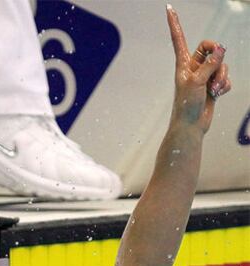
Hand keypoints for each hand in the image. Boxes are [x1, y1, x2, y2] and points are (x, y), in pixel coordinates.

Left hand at [167, 4, 230, 132]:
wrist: (191, 126)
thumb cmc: (186, 105)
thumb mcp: (197, 81)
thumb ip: (210, 64)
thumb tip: (222, 49)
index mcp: (183, 64)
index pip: (178, 38)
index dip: (175, 24)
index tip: (168, 8)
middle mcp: (194, 67)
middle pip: (211, 49)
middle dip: (218, 58)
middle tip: (216, 67)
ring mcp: (205, 77)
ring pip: (222, 65)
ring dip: (221, 77)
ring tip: (214, 89)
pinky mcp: (213, 86)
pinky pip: (226, 79)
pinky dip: (224, 86)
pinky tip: (217, 95)